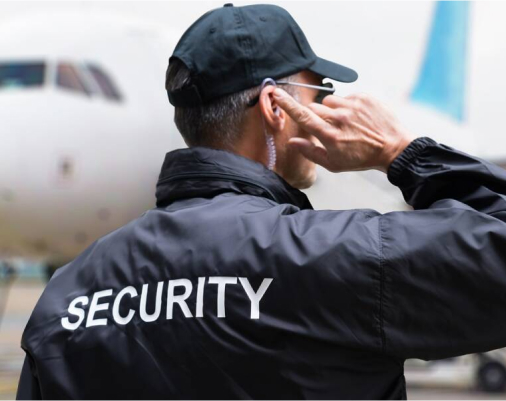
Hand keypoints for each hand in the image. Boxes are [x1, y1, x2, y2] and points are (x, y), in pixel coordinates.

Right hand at [273, 89, 416, 173]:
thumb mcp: (333, 164)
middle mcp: (339, 118)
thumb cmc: (361, 158)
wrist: (393, 148)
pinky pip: (345, 96)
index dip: (287, 104)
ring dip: (331, 110)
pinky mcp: (364, 97)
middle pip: (314, 108)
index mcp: (330, 135)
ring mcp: (352, 106)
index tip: (276, 93)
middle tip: (328, 127)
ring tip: (345, 122)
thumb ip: (310, 152)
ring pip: (329, 101)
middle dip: (316, 116)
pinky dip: (347, 106)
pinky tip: (357, 118)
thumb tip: (292, 142)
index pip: (303, 116)